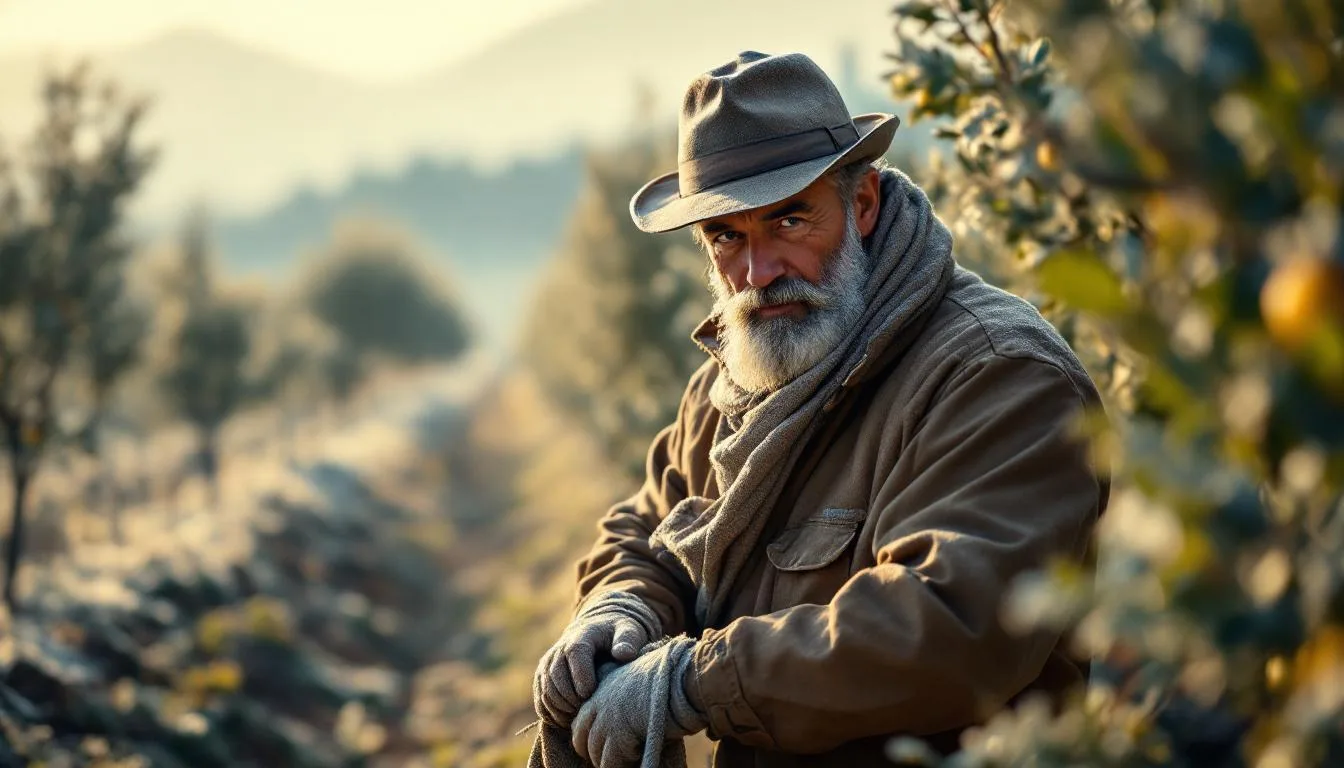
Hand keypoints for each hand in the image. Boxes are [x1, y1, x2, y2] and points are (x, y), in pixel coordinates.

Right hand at [533, 591, 660, 726]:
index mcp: (581, 636)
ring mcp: (548, 663)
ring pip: (545, 689)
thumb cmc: (616, 635)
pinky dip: (551, 713)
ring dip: (560, 707)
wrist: (597, 631)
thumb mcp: (628, 631)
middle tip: (586, 709)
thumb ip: (628, 641)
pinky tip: (567, 720)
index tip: (591, 693)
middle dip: (570, 697)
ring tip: (578, 716)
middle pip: (555, 675)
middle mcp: (560, 649)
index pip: (574, 653)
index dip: (580, 676)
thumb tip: (623, 654)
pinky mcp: (543, 677)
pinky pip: (540, 698)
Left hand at [571, 636, 704, 767]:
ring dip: (610, 760)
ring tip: (629, 758)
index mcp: (601, 687)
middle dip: (594, 752)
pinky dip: (622, 764)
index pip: (580, 721)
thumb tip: (625, 709)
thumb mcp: (638, 678)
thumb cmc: (668, 676)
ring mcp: (606, 719)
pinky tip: (639, 756)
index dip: (590, 736)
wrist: (680, 677)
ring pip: (595, 754)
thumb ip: (625, 694)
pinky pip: (610, 762)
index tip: (607, 743)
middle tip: (614, 757)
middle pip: (580, 739)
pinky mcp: (618, 735)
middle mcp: (598, 702)